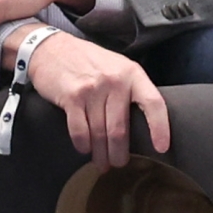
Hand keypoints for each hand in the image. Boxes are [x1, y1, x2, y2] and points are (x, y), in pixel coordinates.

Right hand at [16, 28, 169, 170]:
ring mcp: (92, 89)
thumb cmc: (88, 61)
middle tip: (119, 164)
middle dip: (119, 152)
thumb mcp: (118, 67)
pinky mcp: (72, 97)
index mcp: (133, 74)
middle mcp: (115, 81)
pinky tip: (85, 149)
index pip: (154, 103)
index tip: (161, 148)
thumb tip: (143, 122)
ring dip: (100, 153)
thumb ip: (130, 89)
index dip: (159, 128)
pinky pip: (80, 130)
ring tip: (102, 163)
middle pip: (121, 128)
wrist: (51, 48)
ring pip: (100, 133)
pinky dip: (83, 144)